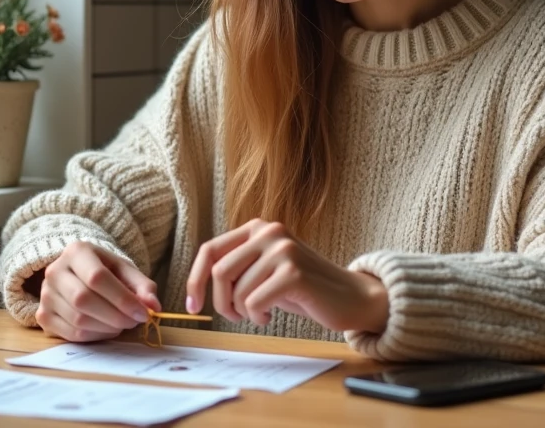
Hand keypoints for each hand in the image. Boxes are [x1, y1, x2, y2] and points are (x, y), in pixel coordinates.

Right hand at [36, 241, 160, 342]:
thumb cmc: (106, 271)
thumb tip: (153, 307)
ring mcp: (45, 295)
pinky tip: (106, 329)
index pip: (97, 278)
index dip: (122, 299)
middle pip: (83, 300)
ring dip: (107, 328)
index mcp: (76, 251)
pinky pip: (71, 334)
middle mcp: (55, 271)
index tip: (143, 313)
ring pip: (78, 320)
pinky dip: (94, 336)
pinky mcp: (43, 316)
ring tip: (122, 323)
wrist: (79, 274)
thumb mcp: (126, 271)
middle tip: (134, 321)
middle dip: (115, 315)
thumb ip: (143, 286)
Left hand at [185, 219, 388, 334]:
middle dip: (220, 302)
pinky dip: (257, 316)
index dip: (195, 279)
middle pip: (219, 272)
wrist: (352, 297)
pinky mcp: (294, 272)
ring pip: (236, 291)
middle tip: (235, 316)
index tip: (192, 305)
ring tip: (261, 313)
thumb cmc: (304, 289)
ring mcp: (283, 250)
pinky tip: (272, 315)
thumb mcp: (266, 270)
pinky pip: (254, 303)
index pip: (210, 250)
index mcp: (258, 228)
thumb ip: (238, 267)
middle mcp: (269, 232)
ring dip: (242, 313)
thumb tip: (197, 284)